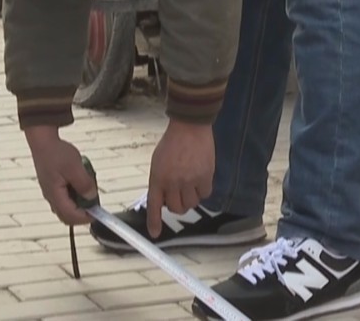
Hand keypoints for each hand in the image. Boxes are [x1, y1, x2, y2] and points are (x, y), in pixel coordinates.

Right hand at [24, 127, 96, 225]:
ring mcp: (51, 192)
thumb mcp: (75, 167)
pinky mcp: (53, 186)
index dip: (85, 217)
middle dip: (82, 214)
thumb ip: (84, 184)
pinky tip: (80, 183)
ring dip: (79, 204)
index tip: (97, 213)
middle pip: (67, 216)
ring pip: (66, 208)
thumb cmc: (56, 153)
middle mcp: (51, 197)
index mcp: (55, 195)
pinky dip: (75, 196)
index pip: (70, 216)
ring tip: (88, 190)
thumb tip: (92, 197)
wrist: (43, 142)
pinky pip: (65, 198)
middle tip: (94, 205)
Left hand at [146, 120, 215, 236]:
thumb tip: (164, 199)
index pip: (154, 206)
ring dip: (190, 198)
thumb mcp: (158, 162)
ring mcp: (189, 180)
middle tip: (179, 195)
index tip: (155, 234)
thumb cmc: (172, 142)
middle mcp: (172, 182)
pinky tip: (200, 180)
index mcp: (157, 178)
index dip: (154, 222)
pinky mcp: (205, 176)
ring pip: (191, 204)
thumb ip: (160, 181)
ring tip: (190, 185)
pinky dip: (203, 191)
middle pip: (176, 209)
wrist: (190, 127)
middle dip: (177, 205)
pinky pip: (205, 195)